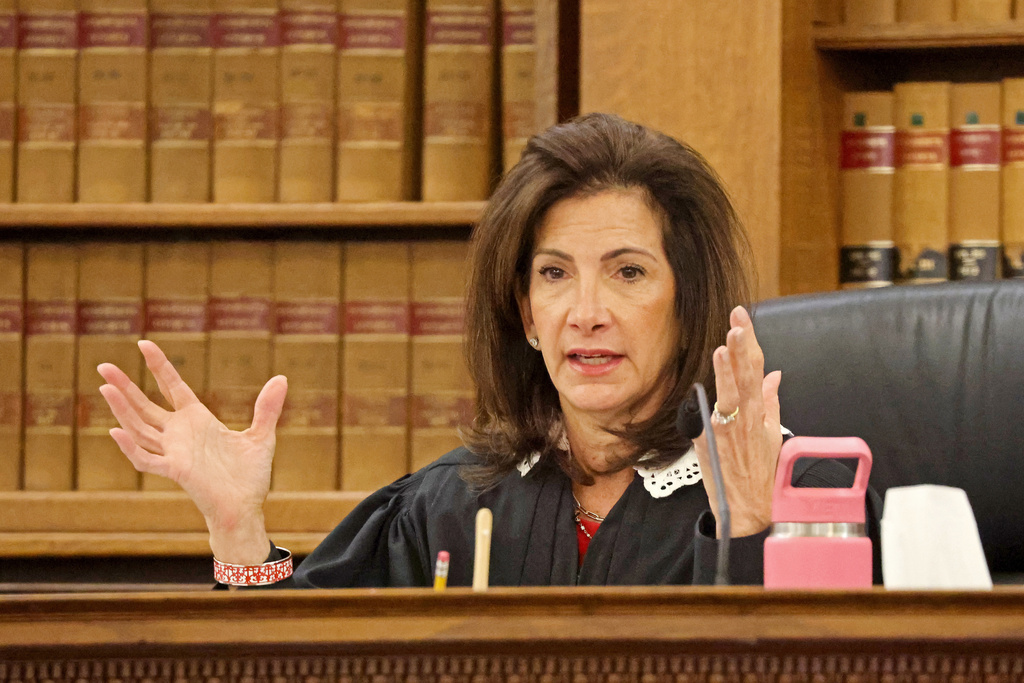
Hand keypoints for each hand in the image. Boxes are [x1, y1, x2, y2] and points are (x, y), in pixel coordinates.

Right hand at [97, 340, 287, 564]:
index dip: (158, 366)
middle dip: (125, 386)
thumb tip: (282, 378)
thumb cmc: (249, 476)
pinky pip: (148, 459)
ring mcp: (175, 452)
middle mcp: (181, 434)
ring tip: (105, 388)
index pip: (172, 386)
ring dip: (122, 410)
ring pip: (140, 428)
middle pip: (145, 406)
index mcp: (198, 420)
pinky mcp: (176, 471)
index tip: (144, 344)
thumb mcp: (261, 436)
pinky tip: (116, 432)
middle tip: (103, 366)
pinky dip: (132, 447)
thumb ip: (267, 408)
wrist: (246, 508)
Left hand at [693, 305, 782, 537]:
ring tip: (728, 340)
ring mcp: (729, 426)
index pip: (756, 368)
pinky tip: (711, 373)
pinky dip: (715, 389)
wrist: (749, 510)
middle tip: (738, 318)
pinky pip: (713, 410)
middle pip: (745, 374)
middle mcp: (745, 416)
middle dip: (742, 344)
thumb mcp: (771, 434)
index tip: (742, 317)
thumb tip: (774, 374)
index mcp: (759, 411)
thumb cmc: (761, 473)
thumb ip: (770, 401)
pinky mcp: (713, 438)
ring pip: (731, 390)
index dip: (750, 341)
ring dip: (730, 364)